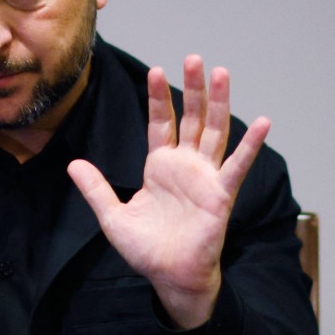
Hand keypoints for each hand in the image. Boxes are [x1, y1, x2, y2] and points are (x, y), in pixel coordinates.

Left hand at [68, 55, 268, 328]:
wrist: (168, 276)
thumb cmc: (146, 249)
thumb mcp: (112, 216)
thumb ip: (95, 188)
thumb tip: (73, 164)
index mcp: (160, 166)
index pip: (161, 123)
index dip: (159, 98)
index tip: (156, 70)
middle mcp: (185, 166)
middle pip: (192, 118)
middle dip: (193, 89)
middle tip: (194, 58)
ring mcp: (205, 177)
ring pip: (215, 132)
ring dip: (218, 103)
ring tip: (221, 73)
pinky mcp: (221, 194)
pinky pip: (237, 165)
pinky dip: (250, 144)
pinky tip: (262, 122)